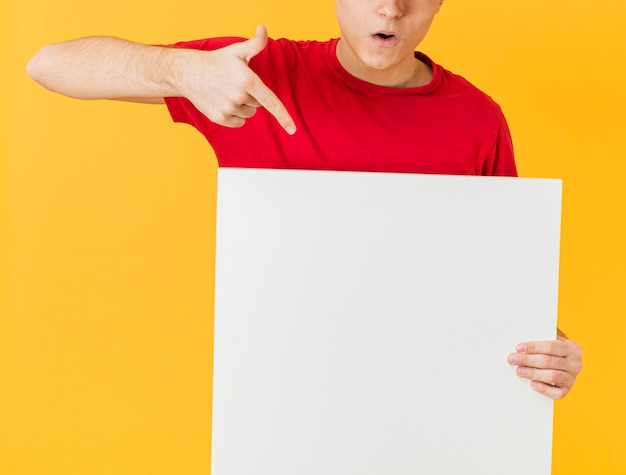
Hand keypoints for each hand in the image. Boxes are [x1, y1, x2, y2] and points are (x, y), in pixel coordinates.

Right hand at [174, 25, 295, 133]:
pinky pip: (238, 123)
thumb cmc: (217, 61)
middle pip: (258, 105)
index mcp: (248, 81)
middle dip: (251, 97)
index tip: (292, 130)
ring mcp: (228, 109)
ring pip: (248, 114)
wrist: (189, 73)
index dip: (283, 117)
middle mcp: (239, 97)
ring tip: (227, 92)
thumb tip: (263, 28)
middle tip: (235, 85)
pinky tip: (223, 102)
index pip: (271, 102)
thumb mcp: (238, 51)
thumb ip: (256, 43)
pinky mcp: (220, 118)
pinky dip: (234, 116)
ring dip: (242, 106)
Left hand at [507, 334, 582, 399]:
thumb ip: (540, 337)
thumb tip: (522, 343)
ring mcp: (572, 378)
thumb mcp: (550, 338)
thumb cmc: (552, 348)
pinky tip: (532, 384)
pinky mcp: (567, 390)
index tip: (519, 348)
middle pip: (549, 361)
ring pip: (552, 376)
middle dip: (528, 360)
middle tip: (512, 359)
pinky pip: (556, 393)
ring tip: (519, 371)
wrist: (562, 359)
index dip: (534, 347)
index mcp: (573, 348)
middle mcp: (575, 364)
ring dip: (533, 373)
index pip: (551, 347)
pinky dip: (544, 389)